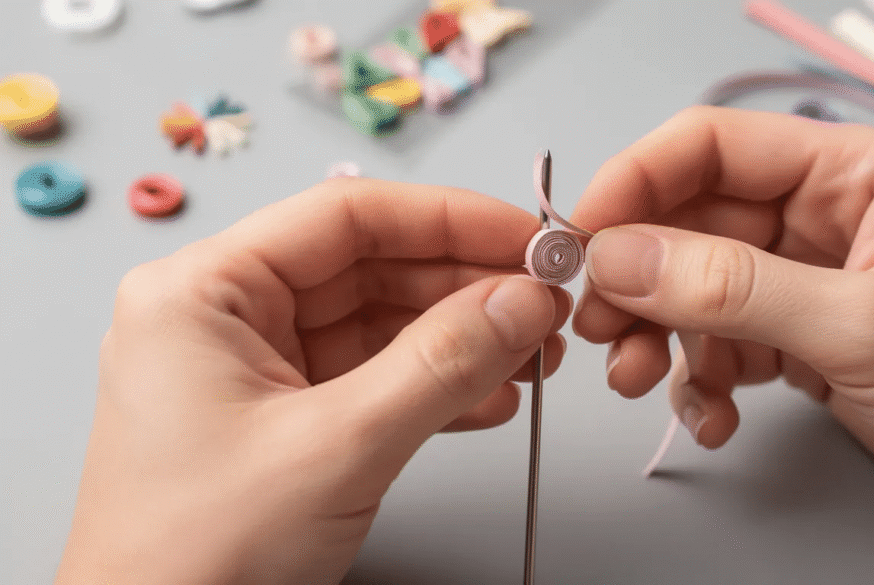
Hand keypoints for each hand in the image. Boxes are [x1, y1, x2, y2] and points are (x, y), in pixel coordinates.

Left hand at [55, 179, 570, 584]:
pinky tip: (490, 399)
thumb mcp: (336, 449)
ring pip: (380, 326)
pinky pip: (374, 379)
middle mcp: (226, 319)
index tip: (523, 235)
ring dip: (461, 340)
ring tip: (531, 354)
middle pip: (371, 268)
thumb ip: (440, 366)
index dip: (448, 219)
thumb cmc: (194, 562)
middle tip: (542, 300)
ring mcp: (256, 371)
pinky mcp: (285, 420)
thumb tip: (520, 302)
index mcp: (203, 293)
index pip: (346, 217)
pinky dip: (436, 387)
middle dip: (465, 287)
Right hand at [571, 106, 873, 549]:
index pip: (711, 148)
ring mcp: (806, 286)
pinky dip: (699, 384)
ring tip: (641, 380)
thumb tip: (619, 256)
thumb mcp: (861, 325)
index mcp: (849, 174)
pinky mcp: (800, 345)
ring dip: (658, 338)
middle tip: (599, 329)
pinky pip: (719, 349)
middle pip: (689, 225)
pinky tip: (712, 419)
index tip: (580, 238)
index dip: (636, 183)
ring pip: (694, 293)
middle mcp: (820, 220)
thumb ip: (731, 288)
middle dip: (638, 279)